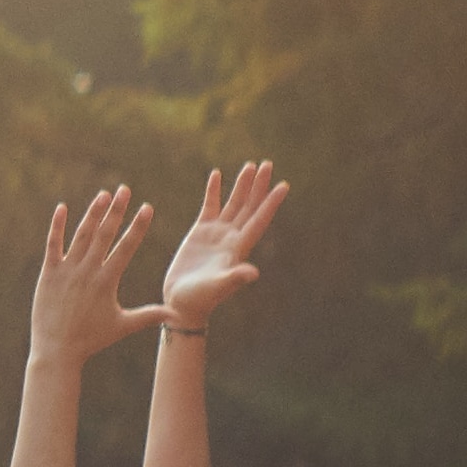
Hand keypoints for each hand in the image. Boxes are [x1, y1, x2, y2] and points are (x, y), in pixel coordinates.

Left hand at [27, 185, 166, 372]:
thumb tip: (177, 314)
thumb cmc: (92, 339)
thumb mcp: (123, 326)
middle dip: (116, 210)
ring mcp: (66, 271)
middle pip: (104, 234)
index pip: (126, 247)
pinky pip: (53, 245)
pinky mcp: (48, 274)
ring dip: (92, 213)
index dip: (137, 226)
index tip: (147, 207)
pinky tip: (62, 208)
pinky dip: (57, 226)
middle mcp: (87, 271)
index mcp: (107, 280)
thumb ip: (149, 315)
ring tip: (103, 195)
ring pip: (81, 235)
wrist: (57, 350)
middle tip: (125, 189)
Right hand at [159, 159, 287, 335]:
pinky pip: (210, 206)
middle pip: (250, 206)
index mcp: (239, 247)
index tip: (283, 185)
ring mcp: (216, 233)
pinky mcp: (199, 232)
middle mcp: (232, 237)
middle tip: (268, 164)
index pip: (258, 220)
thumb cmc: (200, 299)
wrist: (182, 303)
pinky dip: (213, 191)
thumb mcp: (217, 287)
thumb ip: (234, 278)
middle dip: (259, 185)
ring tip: (250, 165)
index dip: (271, 203)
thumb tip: (253, 273)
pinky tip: (217, 175)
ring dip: (242, 185)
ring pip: (234, 203)